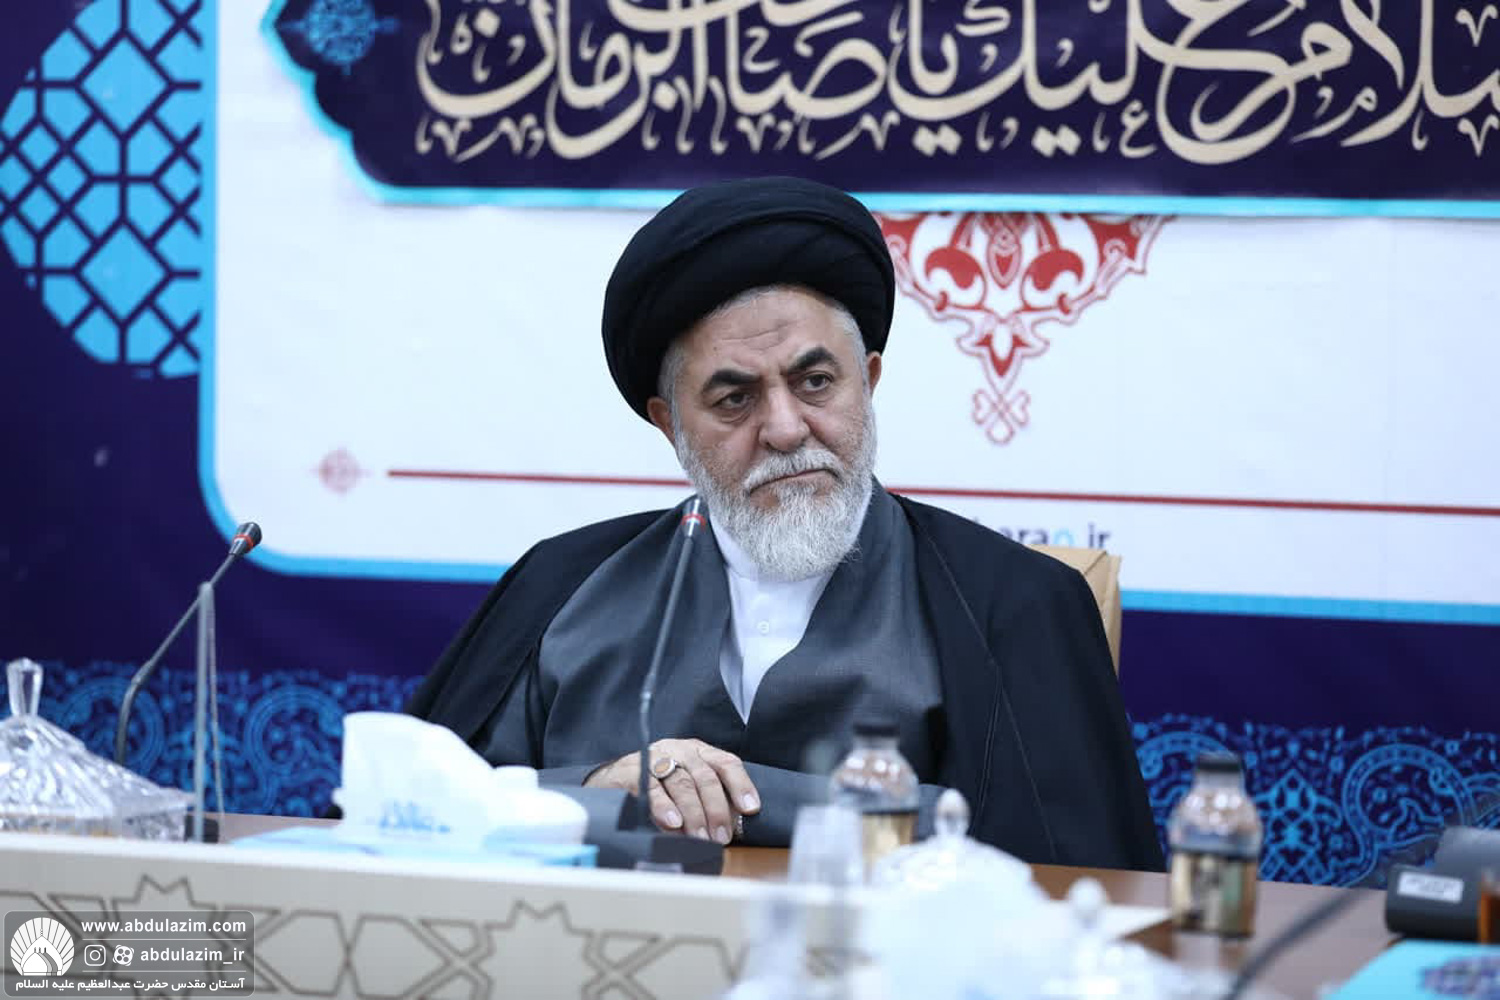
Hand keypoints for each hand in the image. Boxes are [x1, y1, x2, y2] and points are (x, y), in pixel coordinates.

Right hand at [585, 738, 759, 843]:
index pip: (726, 763)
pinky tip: (673, 823)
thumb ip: (708, 803)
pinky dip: (664, 807)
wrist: (613, 780)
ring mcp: (655, 758)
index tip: (750, 808)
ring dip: (693, 814)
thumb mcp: (689, 788)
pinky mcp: (631, 771)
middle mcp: (680, 751)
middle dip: (716, 808)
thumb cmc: (659, 787)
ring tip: (700, 837)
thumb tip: (731, 830)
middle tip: (721, 837)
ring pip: (681, 783)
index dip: (740, 784)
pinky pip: (651, 788)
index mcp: (699, 752)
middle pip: (705, 776)